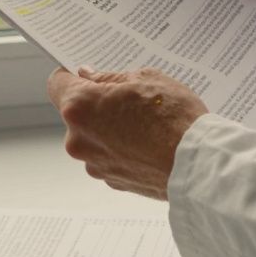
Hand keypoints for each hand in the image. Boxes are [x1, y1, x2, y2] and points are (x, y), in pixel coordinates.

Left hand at [46, 67, 208, 199]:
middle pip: (77, 114)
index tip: (85, 74)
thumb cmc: (174, 118)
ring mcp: (94, 164)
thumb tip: (91, 77)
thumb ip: (110, 78)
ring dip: (111, 129)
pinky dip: (123, 149)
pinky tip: (149, 143)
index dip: (71, 76)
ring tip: (146, 124)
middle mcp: (79, 140)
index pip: (57, 83)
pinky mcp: (112, 181)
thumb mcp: (145, 79)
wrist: (198, 165)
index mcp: (80, 108)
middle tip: (129, 99)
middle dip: (98, 104)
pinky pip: (110, 157)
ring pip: (94, 137)